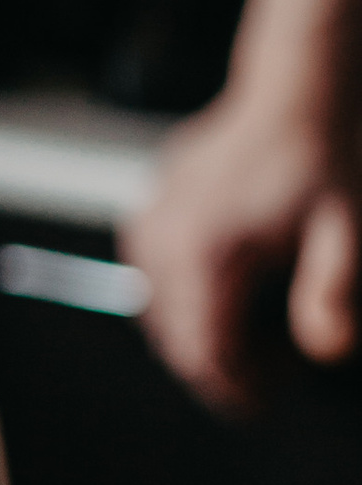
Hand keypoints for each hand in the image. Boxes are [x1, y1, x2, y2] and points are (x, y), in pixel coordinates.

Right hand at [122, 85, 360, 412]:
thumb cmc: (320, 158)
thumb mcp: (346, 231)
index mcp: (206, 251)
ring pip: (162, 321)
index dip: (239, 389)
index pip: (204, 355)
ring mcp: (146, 229)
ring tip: (262, 319)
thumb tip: (329, 351)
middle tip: (283, 356)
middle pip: (180, 345)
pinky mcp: (143, 219)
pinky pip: (154, 288)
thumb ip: (332, 294)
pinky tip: (235, 286)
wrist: (291, 94)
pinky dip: (189, 302)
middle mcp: (163, 242)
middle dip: (229, 365)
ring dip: (208, 335)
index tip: (277, 391)